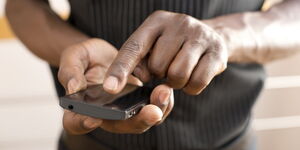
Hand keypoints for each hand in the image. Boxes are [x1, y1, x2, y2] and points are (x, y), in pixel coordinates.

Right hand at [58, 38, 173, 134]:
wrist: (106, 54)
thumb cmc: (87, 57)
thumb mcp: (74, 56)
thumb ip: (70, 70)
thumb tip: (73, 88)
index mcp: (81, 107)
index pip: (76, 123)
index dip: (82, 124)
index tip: (93, 118)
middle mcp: (104, 115)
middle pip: (119, 126)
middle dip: (137, 121)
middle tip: (152, 111)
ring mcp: (124, 111)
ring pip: (141, 121)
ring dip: (155, 111)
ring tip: (163, 92)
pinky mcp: (139, 104)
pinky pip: (153, 110)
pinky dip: (162, 103)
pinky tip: (166, 88)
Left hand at [103, 10, 227, 94]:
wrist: (211, 37)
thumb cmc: (174, 45)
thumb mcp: (152, 47)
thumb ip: (139, 61)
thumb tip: (141, 77)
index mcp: (156, 22)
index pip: (134, 47)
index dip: (120, 69)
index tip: (110, 88)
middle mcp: (179, 23)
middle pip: (157, 66)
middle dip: (159, 74)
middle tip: (166, 68)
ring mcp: (200, 35)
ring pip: (177, 75)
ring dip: (175, 82)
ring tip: (178, 72)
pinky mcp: (217, 51)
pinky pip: (197, 82)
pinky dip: (191, 87)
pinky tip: (192, 76)